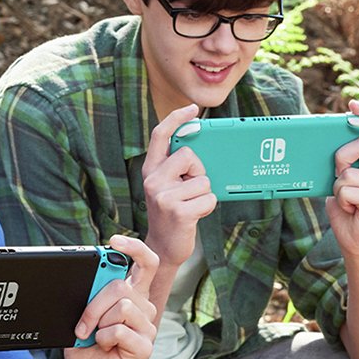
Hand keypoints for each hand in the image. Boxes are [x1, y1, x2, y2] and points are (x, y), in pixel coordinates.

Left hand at [60, 235, 157, 358]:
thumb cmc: (85, 340)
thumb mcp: (84, 309)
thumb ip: (94, 290)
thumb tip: (95, 273)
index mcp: (133, 291)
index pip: (145, 262)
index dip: (134, 248)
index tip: (114, 241)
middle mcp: (144, 306)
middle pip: (122, 286)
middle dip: (94, 304)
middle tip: (82, 323)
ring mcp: (147, 326)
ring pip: (121, 307)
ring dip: (98, 323)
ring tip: (96, 336)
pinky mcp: (145, 345)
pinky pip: (119, 330)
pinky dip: (103, 338)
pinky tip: (105, 346)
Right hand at [142, 104, 216, 266]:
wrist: (162, 248)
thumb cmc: (171, 214)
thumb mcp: (167, 187)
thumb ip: (176, 168)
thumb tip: (200, 147)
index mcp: (150, 170)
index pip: (161, 135)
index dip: (176, 118)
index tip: (192, 109)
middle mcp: (153, 180)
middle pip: (189, 155)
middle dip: (197, 171)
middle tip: (188, 190)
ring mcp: (164, 196)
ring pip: (203, 180)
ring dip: (204, 194)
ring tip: (190, 206)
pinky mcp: (178, 211)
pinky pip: (208, 198)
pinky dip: (207, 207)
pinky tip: (195, 216)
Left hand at [326, 100, 358, 256]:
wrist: (353, 239)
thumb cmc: (346, 207)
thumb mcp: (341, 179)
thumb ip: (343, 162)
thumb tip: (327, 144)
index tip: (353, 104)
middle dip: (341, 158)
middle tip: (340, 177)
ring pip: (347, 172)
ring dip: (338, 188)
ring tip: (347, 200)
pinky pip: (346, 190)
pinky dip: (341, 201)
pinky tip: (351, 209)